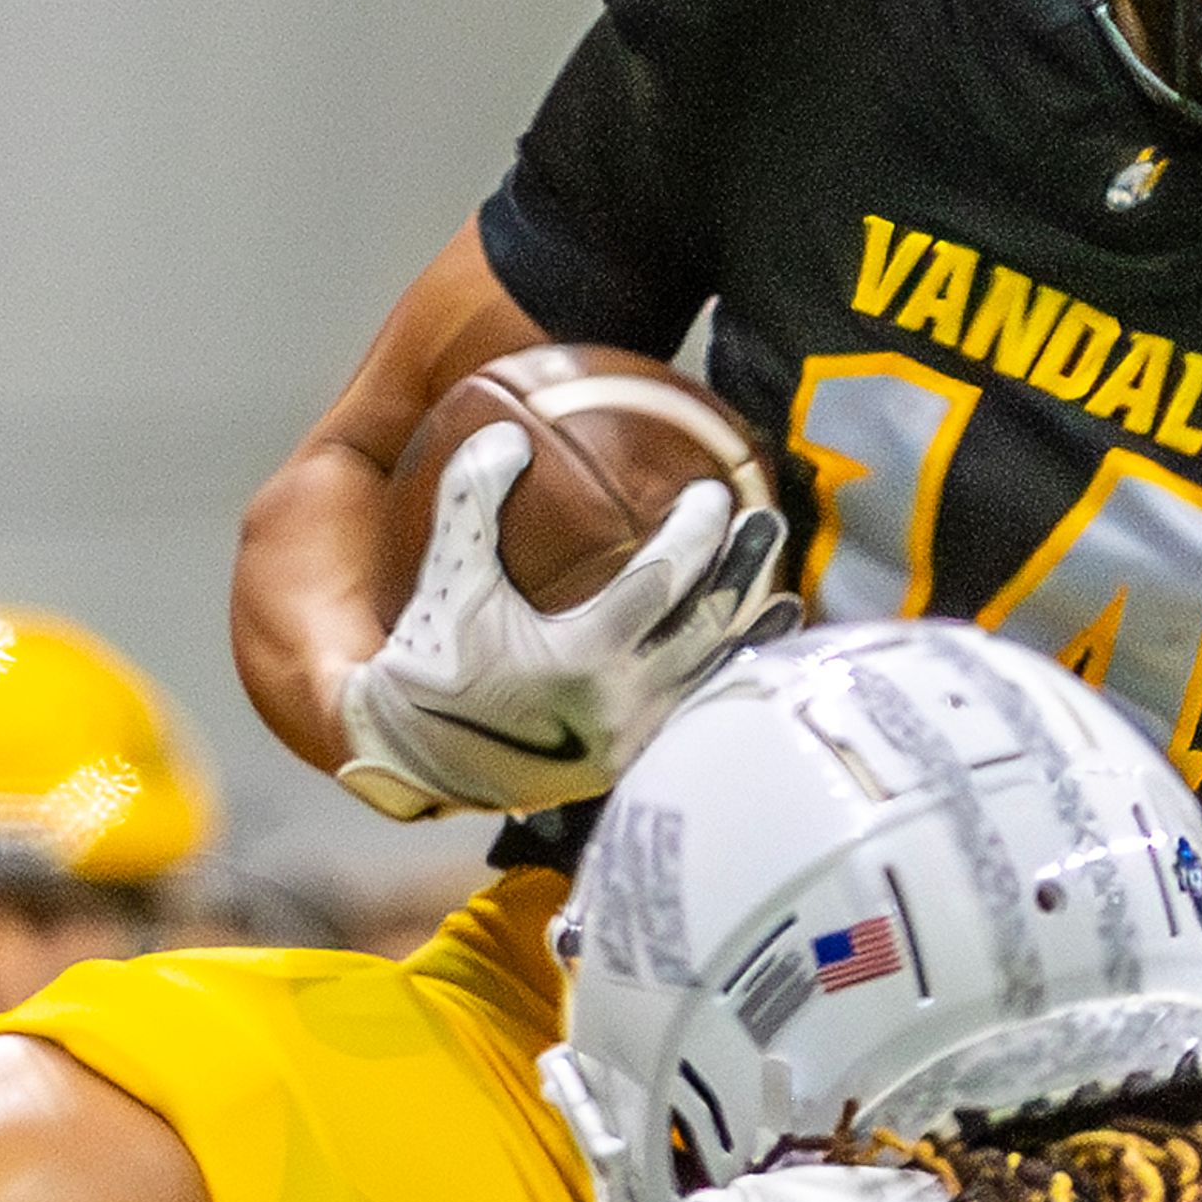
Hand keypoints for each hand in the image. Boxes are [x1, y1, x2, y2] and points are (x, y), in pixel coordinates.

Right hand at [334, 442, 790, 821]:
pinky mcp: (632, 768)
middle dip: (743, 572)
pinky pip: (692, 713)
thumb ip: (472, 498)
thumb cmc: (433, 666)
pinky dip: (720, 676)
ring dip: (749, 632)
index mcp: (581, 662)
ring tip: (783, 593)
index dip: (696, 535)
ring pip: (711, 680)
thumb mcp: (449, 577)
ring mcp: (633, 745)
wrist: (417, 760)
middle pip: (708, 632)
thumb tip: (508, 433)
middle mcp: (620, 709)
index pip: (662, 586)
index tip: (715, 492)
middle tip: (769, 522)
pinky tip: (742, 653)